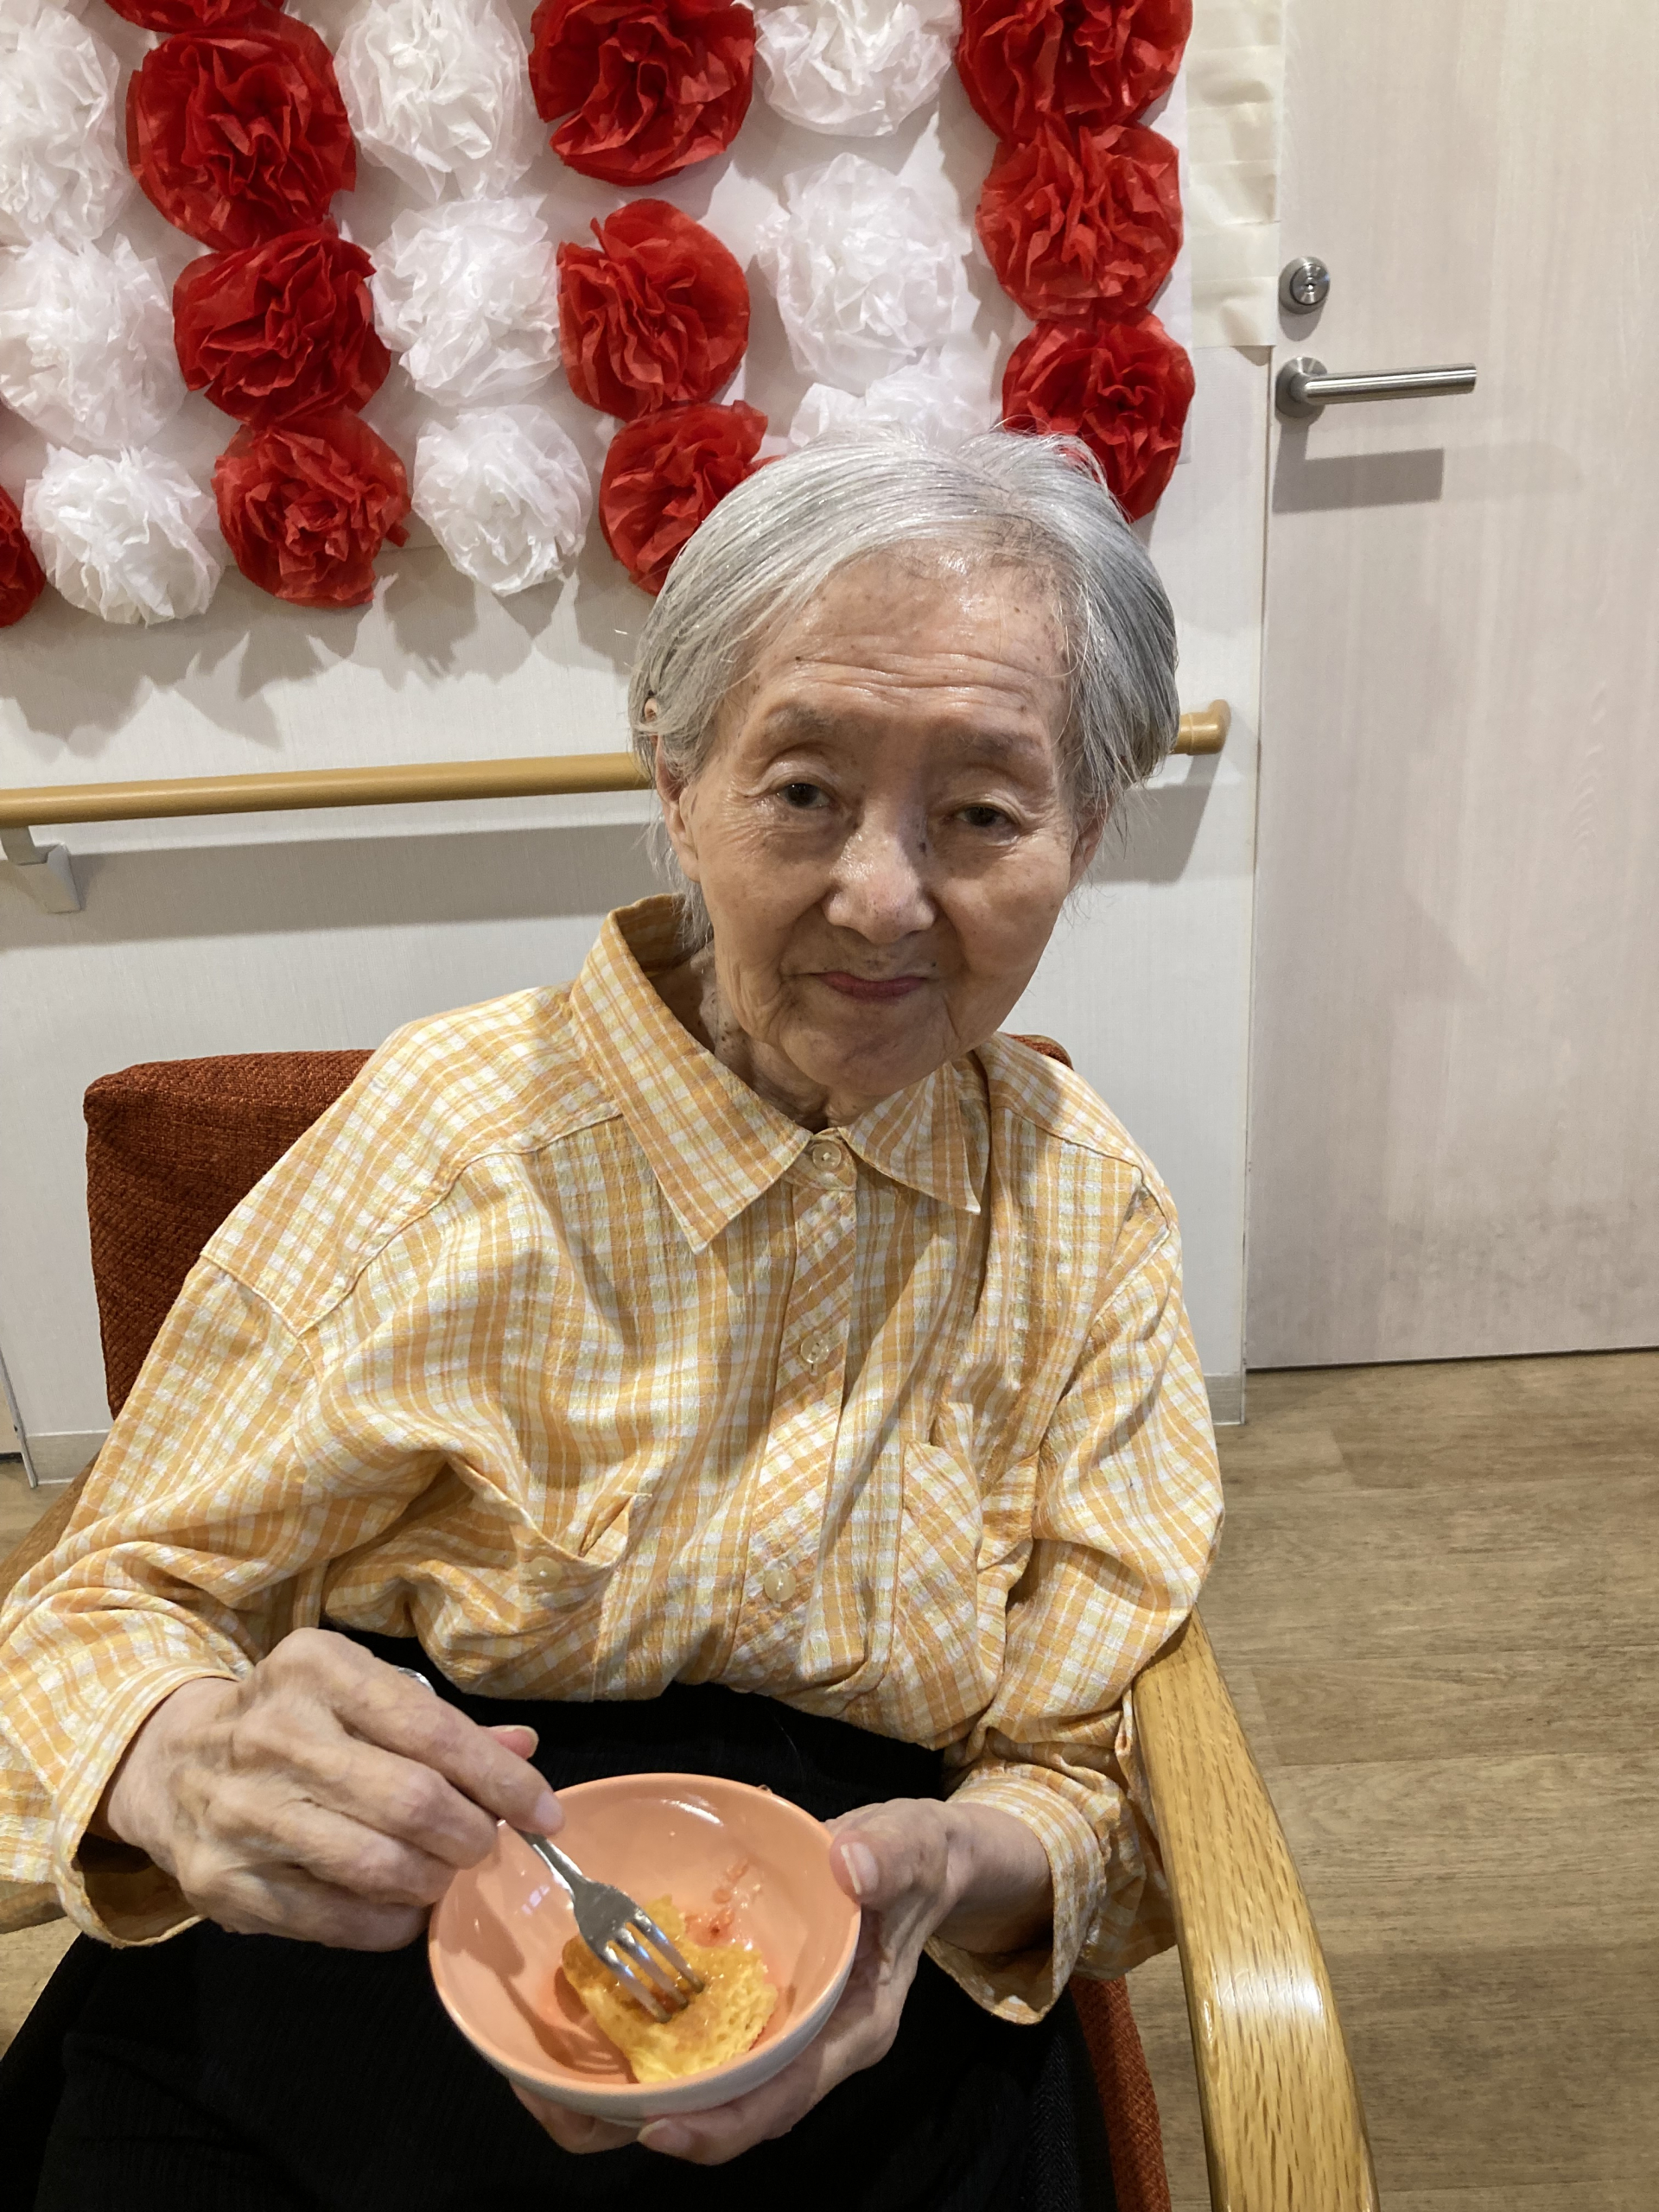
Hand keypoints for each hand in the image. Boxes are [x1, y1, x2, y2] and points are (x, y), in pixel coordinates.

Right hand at [97, 1626, 563, 1948]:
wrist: (170, 1763)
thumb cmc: (292, 1721)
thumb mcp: (359, 1694)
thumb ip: (442, 1724)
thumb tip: (524, 1751)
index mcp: (318, 1669)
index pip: (432, 1730)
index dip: (501, 1780)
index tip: (545, 1814)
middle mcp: (274, 1733)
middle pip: (411, 1801)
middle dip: (471, 1835)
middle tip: (485, 1845)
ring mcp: (242, 1811)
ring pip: (375, 1865)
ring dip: (433, 1881)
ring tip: (445, 1875)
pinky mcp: (223, 1881)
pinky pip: (332, 1919)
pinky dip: (389, 1923)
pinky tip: (405, 1909)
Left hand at [514, 1797, 1051, 2163]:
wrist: (917, 1861)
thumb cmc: (918, 1861)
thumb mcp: (914, 1850)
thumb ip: (887, 1857)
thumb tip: (850, 1863)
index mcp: (848, 2029)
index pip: (782, 2098)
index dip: (722, 2125)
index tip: (659, 2128)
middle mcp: (803, 2044)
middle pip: (723, 2110)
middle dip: (645, 2122)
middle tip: (565, 2112)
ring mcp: (770, 2026)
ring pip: (695, 2082)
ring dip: (626, 2088)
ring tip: (550, 2084)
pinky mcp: (743, 1998)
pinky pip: (687, 2035)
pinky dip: (637, 2036)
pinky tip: (585, 2013)